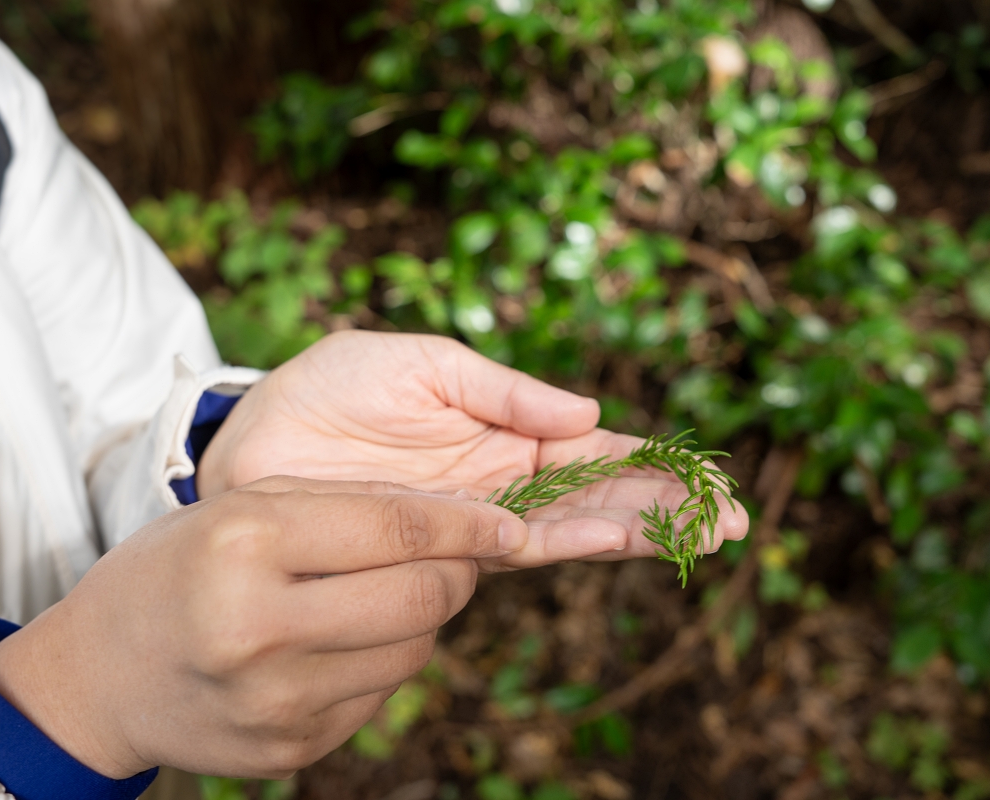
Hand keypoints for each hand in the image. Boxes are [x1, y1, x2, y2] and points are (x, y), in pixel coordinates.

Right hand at [0, 477, 528, 778]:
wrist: (99, 678)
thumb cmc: (176, 571)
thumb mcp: (240, 508)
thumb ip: (346, 503)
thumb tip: (456, 514)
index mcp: (245, 547)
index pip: (398, 529)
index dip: (469, 523)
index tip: (511, 521)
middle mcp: (261, 630)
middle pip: (424, 598)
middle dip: (462, 571)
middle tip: (461, 555)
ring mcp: (278, 701)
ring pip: (414, 651)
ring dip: (423, 616)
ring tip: (385, 593)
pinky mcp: (292, 750)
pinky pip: (379, 694)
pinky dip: (381, 659)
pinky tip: (343, 640)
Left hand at [198, 331, 747, 566]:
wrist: (253, 441)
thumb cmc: (332, 390)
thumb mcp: (422, 362)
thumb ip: (503, 389)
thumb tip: (589, 411)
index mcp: (507, 432)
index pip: (598, 449)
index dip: (654, 461)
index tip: (712, 474)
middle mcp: (504, 482)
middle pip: (602, 495)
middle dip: (667, 506)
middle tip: (736, 520)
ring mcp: (478, 517)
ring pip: (574, 526)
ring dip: (638, 528)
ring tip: (701, 533)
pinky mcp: (444, 544)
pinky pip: (519, 545)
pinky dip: (572, 540)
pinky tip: (618, 538)